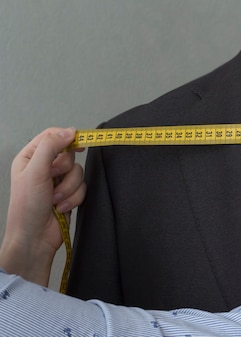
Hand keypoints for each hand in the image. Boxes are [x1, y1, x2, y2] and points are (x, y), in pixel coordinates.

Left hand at [0, 128, 84, 283]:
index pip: (52, 136)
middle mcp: (44, 167)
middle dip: (65, 171)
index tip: (78, 143)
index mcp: (30, 158)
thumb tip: (69, 131)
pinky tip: (61, 207)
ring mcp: (58, 181)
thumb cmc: (26, 208)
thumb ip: (51, 147)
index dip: (66, 137)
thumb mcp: (35, 172)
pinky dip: (74, 198)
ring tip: (55, 199)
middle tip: (52, 181)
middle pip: (69, 155)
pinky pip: (83, 187)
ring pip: (78, 172)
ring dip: (69, 188)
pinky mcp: (69, 193)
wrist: (35, 238)